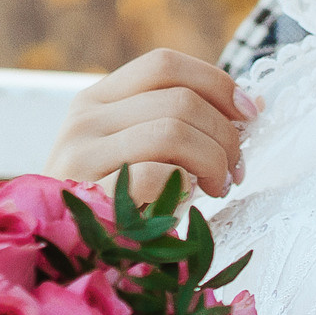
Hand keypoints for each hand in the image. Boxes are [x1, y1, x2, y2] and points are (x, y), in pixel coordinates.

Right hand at [46, 48, 259, 200]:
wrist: (63, 250)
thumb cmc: (110, 203)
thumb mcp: (137, 152)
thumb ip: (180, 123)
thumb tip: (252, 105)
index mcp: (96, 99)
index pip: (164, 64)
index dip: (216, 83)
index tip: (248, 114)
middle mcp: (84, 119)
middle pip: (179, 100)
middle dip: (225, 135)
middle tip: (236, 169)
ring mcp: (82, 155)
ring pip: (173, 131)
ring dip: (213, 160)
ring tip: (218, 187)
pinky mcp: (89, 195)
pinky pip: (154, 174)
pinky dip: (183, 185)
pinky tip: (186, 202)